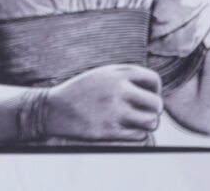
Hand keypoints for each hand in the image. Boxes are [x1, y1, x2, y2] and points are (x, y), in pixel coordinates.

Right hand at [43, 65, 162, 141]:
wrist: (53, 109)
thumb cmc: (81, 91)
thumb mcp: (101, 74)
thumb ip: (126, 76)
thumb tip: (154, 89)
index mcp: (117, 74)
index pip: (153, 79)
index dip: (155, 89)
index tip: (146, 95)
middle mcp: (118, 90)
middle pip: (156, 104)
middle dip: (153, 110)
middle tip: (142, 112)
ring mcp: (114, 111)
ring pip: (151, 122)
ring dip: (147, 123)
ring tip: (135, 121)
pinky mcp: (109, 130)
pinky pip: (139, 135)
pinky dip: (136, 134)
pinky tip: (124, 129)